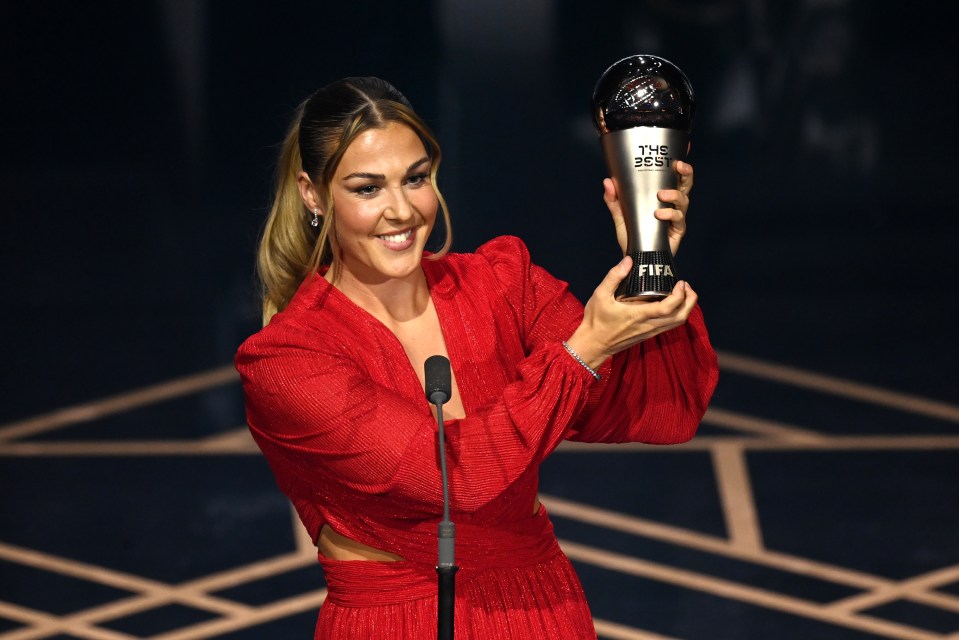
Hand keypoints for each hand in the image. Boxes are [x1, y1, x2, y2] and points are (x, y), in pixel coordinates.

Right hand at [565, 255, 698, 367]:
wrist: (594, 344)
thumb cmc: (596, 320)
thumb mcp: (600, 295)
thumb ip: (614, 276)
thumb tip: (629, 260)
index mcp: (639, 315)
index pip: (668, 308)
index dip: (680, 295)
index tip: (680, 282)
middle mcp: (649, 325)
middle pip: (680, 317)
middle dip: (690, 301)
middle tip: (685, 286)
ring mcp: (650, 331)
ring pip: (678, 323)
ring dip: (686, 308)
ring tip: (682, 293)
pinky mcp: (649, 334)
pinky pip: (670, 326)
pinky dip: (677, 314)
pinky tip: (671, 303)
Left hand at [603, 160, 694, 256]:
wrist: (635, 258)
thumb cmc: (632, 235)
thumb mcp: (620, 215)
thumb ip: (614, 200)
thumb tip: (608, 181)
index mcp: (662, 196)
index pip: (673, 176)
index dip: (680, 163)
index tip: (685, 148)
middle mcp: (673, 204)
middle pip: (686, 184)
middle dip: (686, 172)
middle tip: (678, 165)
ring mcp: (677, 217)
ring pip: (684, 199)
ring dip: (674, 194)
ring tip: (661, 195)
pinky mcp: (677, 230)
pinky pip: (679, 219)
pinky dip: (670, 214)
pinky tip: (660, 214)